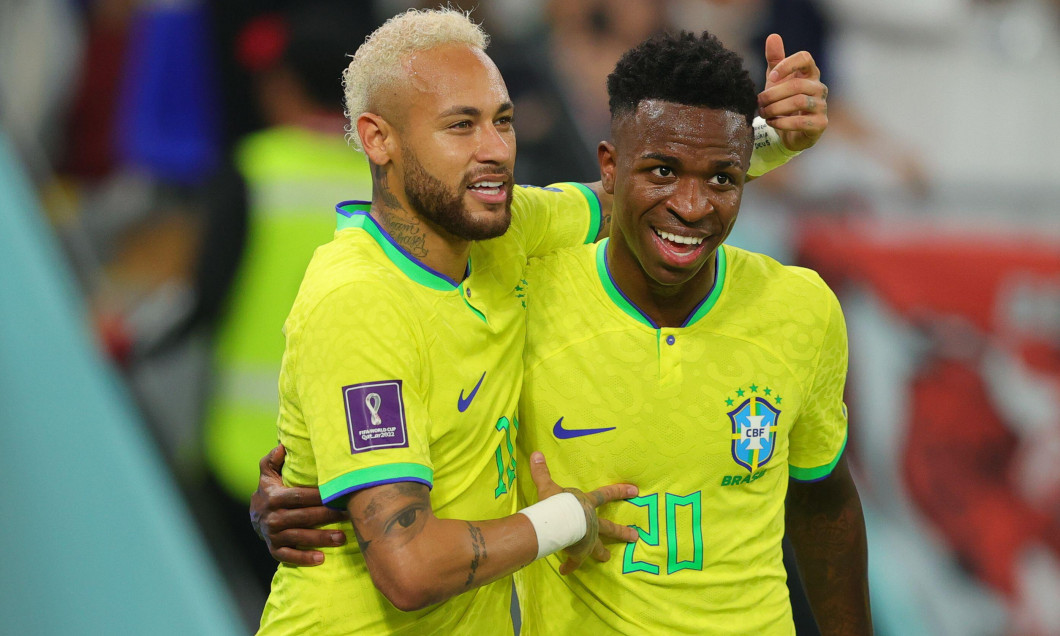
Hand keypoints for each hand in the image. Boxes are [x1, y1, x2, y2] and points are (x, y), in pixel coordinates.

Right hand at [250, 445, 348, 565]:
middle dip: (327, 517)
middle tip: (348, 515)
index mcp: (273, 497)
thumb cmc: (270, 490)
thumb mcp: (268, 473)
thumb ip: (273, 459)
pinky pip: (289, 555)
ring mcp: (273, 535)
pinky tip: (321, 558)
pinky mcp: (274, 549)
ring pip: (299, 537)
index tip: (338, 495)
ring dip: (321, 539)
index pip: (300, 496)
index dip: (319, 496)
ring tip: (342, 538)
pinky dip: (304, 558)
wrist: (254, 515)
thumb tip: (282, 446)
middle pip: (304, 517)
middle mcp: (272, 517)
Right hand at [528, 451, 638, 574]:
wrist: (558, 523)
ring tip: (606, 558)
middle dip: (622, 533)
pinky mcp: (579, 553)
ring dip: (602, 553)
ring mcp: (587, 540)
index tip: (636, 490)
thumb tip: (536, 454)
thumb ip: (542, 472)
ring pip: (598, 548)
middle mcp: (592, 523)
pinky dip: (570, 566)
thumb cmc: (555, 503)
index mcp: (587, 505)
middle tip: (635, 537)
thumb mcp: (548, 486)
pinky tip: (565, 571)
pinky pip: (574, 562)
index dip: (620, 491)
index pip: (606, 495)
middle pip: (610, 528)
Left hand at [757, 33, 828, 151]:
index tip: (771, 76)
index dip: (787, 65)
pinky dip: (781, 123)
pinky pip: (801, 122)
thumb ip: (775, 60)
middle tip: (759, 102)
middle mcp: (819, 88)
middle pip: (796, 85)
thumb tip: (773, 36)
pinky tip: (771, 122)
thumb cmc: (784, 101)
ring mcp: (822, 106)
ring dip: (775, 108)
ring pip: (799, 102)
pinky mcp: (820, 124)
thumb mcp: (776, 80)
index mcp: (809, 74)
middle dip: (772, 94)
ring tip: (763, 113)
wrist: (789, 132)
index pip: (805, 58)